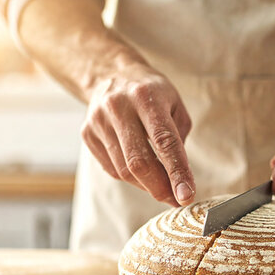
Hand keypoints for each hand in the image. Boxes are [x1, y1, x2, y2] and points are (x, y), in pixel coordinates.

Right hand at [81, 63, 194, 206]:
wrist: (111, 75)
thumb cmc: (152, 94)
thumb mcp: (175, 105)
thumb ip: (179, 139)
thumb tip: (178, 179)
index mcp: (147, 97)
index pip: (164, 141)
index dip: (177, 172)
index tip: (187, 195)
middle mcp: (119, 108)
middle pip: (139, 161)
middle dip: (160, 188)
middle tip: (176, 199)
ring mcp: (98, 121)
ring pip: (124, 170)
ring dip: (147, 186)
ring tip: (163, 188)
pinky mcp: (87, 134)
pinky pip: (112, 168)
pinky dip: (132, 179)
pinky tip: (143, 175)